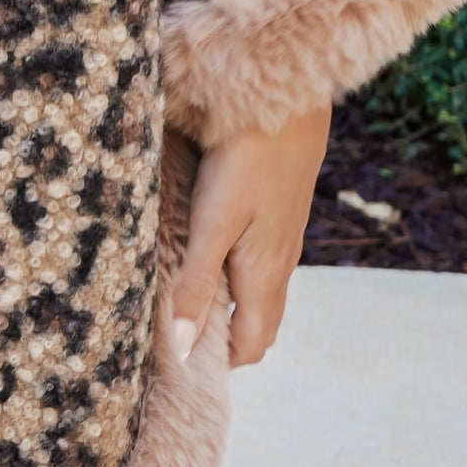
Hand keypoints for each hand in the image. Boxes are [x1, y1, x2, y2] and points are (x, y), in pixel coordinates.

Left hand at [170, 103, 331, 368]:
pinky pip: (262, 261)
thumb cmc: (247, 161)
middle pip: (258, 323)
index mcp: (264, 276)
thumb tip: (183, 350)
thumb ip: (196, 285)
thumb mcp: (213, 224)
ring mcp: (283, 238)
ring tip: (188, 300)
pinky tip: (211, 252)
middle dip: (226, 340)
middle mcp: (280, 263)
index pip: (251, 344)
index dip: (222, 361)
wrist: (287, 102)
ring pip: (261, 292)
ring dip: (231, 306)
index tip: (182, 364)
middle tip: (180, 337)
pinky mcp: (279, 212)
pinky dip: (238, 274)